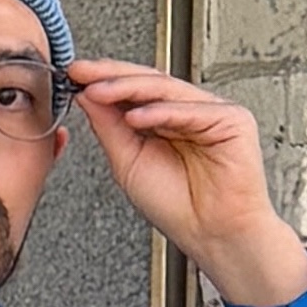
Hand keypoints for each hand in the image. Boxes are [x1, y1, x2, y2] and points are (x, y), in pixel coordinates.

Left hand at [63, 61, 306, 306]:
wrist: (211, 234)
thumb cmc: (176, 205)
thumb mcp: (128, 163)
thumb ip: (110, 127)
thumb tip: (87, 94)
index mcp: (166, 120)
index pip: (133, 90)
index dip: (103, 80)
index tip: (74, 74)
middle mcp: (189, 111)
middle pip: (149, 83)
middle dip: (112, 76)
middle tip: (82, 72)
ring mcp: (211, 112)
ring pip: (167, 90)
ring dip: (129, 88)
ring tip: (99, 90)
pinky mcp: (232, 120)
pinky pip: (191, 111)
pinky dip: (161, 113)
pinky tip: (135, 117)